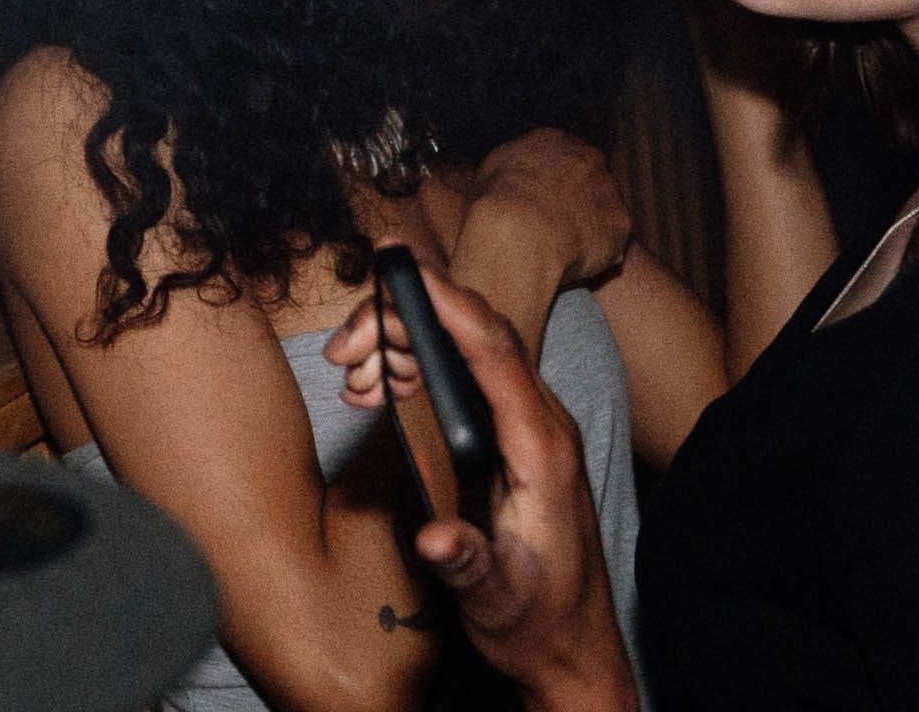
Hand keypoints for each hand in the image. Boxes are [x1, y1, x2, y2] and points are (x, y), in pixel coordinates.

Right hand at [323, 257, 637, 711]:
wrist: (574, 653)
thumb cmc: (538, 624)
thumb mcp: (498, 600)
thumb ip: (468, 564)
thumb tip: (436, 537)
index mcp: (542, 449)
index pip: (494, 348)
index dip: (445, 299)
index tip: (398, 265)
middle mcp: (542, 425)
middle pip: (474, 335)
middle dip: (402, 322)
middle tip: (344, 350)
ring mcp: (530, 427)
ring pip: (466, 349)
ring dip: (404, 344)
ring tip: (352, 374)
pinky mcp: (515, 436)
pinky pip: (467, 374)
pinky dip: (417, 366)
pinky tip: (379, 389)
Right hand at [468, 130, 631, 294]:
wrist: (520, 234)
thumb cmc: (496, 203)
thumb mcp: (492, 170)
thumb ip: (515, 168)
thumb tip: (511, 178)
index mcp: (554, 140)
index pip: (563, 154)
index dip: (556, 179)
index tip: (547, 198)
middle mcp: (587, 158)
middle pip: (590, 177)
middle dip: (579, 198)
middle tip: (558, 223)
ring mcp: (609, 190)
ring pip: (603, 208)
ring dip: (591, 224)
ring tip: (564, 246)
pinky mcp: (622, 224)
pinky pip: (613, 239)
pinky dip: (600, 250)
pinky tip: (576, 259)